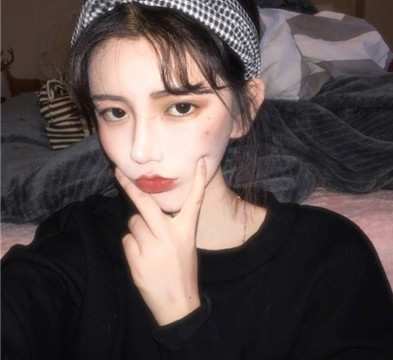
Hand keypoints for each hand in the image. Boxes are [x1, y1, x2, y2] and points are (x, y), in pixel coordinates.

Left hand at [115, 158, 205, 325]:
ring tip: (147, 244)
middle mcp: (169, 236)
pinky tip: (142, 257)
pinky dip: (131, 245)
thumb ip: (171, 227)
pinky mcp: (136, 260)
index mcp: (186, 231)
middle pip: (146, 203)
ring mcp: (152, 248)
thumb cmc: (182, 271)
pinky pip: (127, 240)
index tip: (201, 162)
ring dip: (136, 229)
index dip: (199, 181)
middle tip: (118, 173)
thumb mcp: (186, 246)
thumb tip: (149, 212)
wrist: (177, 304)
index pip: (194, 201)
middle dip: (130, 186)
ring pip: (133, 223)